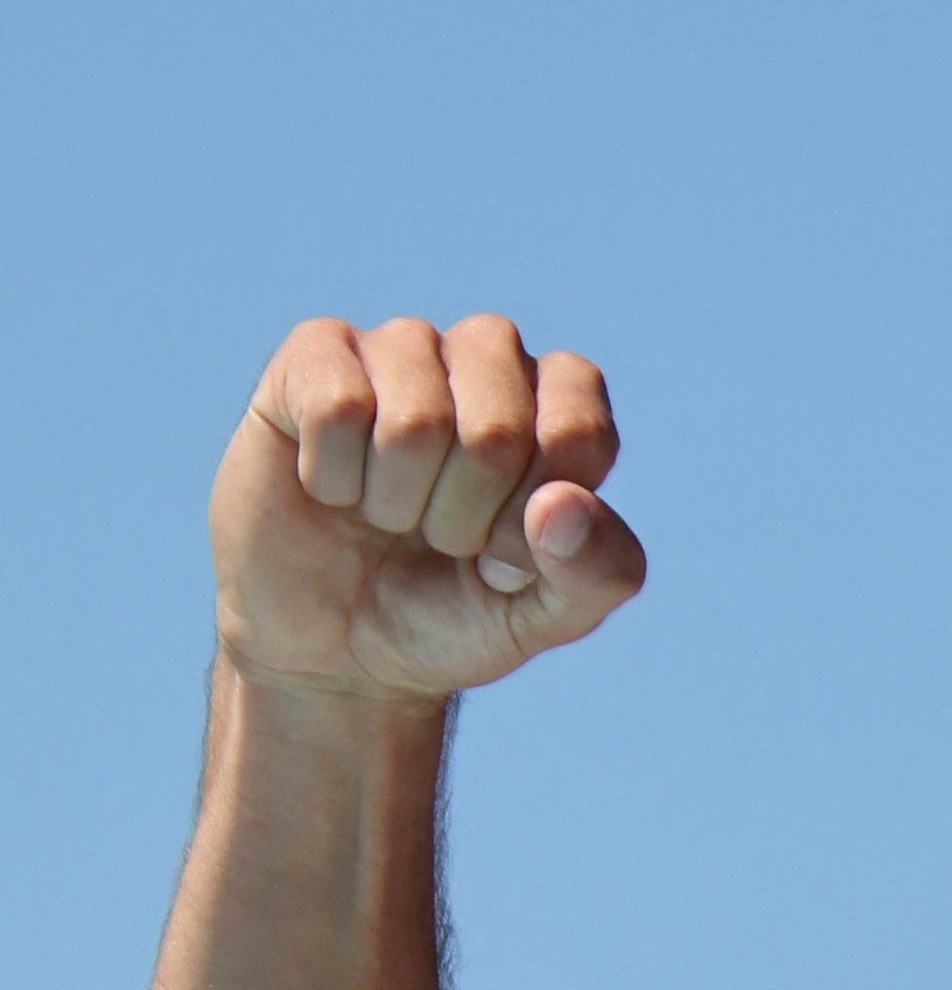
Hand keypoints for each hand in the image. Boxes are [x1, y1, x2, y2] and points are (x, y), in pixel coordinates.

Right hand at [214, 315, 642, 704]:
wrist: (331, 642)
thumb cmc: (451, 613)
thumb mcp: (545, 617)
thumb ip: (597, 572)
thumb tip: (564, 504)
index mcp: (564, 405)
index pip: (578, 433)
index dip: (534, 516)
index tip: (506, 550)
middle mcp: (490, 357)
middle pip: (497, 431)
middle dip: (464, 517)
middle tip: (440, 537)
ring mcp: (403, 347)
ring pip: (415, 422)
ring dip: (395, 502)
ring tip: (387, 513)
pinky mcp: (316, 353)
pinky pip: (338, 407)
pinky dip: (333, 477)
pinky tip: (332, 487)